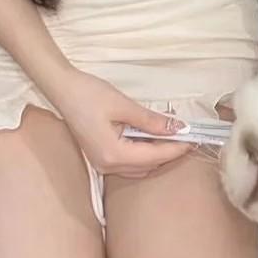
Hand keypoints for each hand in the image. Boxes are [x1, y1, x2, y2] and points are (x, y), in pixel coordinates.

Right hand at [52, 69, 192, 177]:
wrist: (63, 90)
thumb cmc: (90, 94)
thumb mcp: (124, 106)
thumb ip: (151, 120)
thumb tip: (177, 128)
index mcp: (113, 154)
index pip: (153, 157)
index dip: (176, 148)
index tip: (194, 139)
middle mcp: (108, 165)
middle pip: (148, 167)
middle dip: (169, 153)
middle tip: (187, 136)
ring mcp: (103, 163)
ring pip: (139, 168)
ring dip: (157, 155)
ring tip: (173, 136)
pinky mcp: (101, 157)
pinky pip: (129, 163)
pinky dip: (144, 153)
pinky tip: (152, 137)